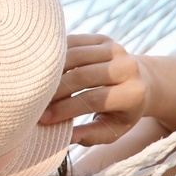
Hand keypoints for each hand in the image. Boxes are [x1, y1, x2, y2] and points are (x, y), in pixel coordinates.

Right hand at [38, 33, 153, 146]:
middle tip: (34, 101)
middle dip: (54, 90)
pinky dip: (54, 55)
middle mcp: (127, 67)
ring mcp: (115, 49)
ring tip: (35, 86)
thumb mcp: (112, 129)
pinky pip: (72, 43)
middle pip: (81, 76)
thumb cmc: (121, 111)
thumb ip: (91, 135)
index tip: (43, 119)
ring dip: (50, 71)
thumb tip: (67, 136)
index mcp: (133, 93)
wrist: (141, 81)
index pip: (93, 99)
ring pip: (74, 56)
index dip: (65, 109)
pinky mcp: (103, 39)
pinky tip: (42, 68)